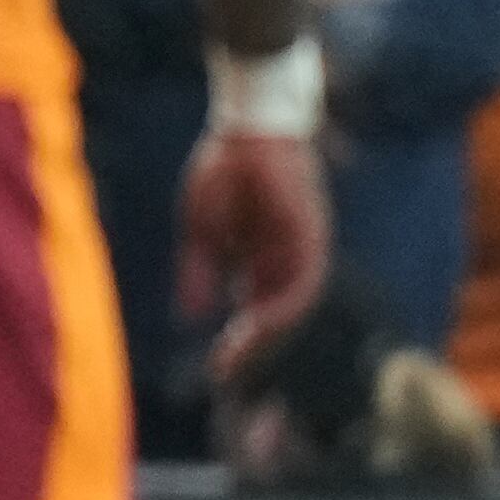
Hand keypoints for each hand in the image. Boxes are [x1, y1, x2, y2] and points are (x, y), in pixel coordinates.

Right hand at [180, 128, 327, 378]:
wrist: (246, 129)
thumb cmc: (223, 171)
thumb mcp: (200, 231)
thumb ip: (199, 273)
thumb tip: (189, 316)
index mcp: (260, 258)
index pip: (255, 309)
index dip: (239, 340)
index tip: (217, 368)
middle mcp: (285, 258)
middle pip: (276, 313)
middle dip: (252, 346)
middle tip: (224, 370)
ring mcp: (301, 247)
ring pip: (293, 303)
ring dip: (268, 332)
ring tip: (239, 352)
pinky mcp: (310, 235)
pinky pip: (304, 279)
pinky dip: (283, 304)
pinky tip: (258, 321)